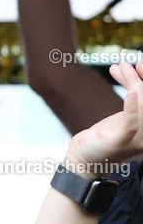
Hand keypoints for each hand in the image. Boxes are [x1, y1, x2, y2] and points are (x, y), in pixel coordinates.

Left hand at [66, 62, 142, 177]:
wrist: (85, 159)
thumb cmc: (106, 136)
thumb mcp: (123, 113)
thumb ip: (131, 94)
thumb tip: (125, 66)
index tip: (140, 65)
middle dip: (140, 78)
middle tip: (125, 64)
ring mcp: (137, 139)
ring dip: (133, 83)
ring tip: (120, 68)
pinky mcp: (121, 141)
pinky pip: (131, 123)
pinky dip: (132, 107)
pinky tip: (130, 93)